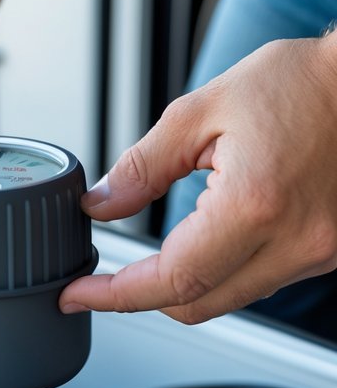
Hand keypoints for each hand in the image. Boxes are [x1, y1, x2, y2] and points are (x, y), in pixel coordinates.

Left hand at [60, 35, 336, 322]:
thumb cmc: (305, 83)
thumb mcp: (205, 109)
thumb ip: (144, 165)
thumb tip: (100, 205)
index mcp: (255, 204)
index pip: (170, 280)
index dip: (115, 296)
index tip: (77, 295)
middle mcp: (293, 242)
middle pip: (197, 304)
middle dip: (143, 295)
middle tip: (102, 278)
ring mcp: (318, 254)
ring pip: (229, 298)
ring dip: (185, 283)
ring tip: (155, 252)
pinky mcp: (329, 253)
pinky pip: (261, 281)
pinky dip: (224, 272)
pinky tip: (207, 241)